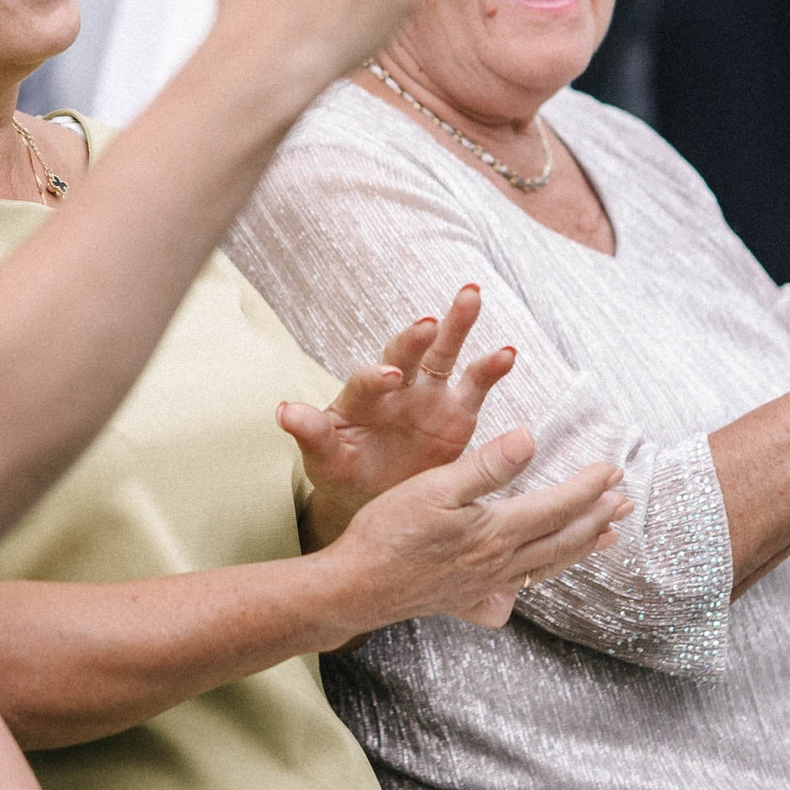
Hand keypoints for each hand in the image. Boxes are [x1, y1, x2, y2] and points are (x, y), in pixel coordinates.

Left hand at [291, 286, 515, 543]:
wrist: (377, 494)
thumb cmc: (344, 471)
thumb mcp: (324, 458)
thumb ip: (310, 433)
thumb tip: (282, 411)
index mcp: (359, 399)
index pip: (366, 381)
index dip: (375, 377)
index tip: (388, 378)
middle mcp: (395, 386)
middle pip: (405, 352)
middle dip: (416, 337)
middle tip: (429, 322)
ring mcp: (428, 394)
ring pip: (444, 352)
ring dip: (456, 323)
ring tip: (470, 295)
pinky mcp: (458, 411)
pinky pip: (476, 384)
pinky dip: (491, 367)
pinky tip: (507, 352)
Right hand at [321, 428, 631, 633]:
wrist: (356, 587)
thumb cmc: (388, 532)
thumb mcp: (435, 486)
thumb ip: (486, 465)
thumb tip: (529, 438)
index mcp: (496, 530)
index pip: (558, 506)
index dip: (589, 487)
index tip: (612, 468)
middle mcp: (501, 562)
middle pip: (564, 539)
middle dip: (598, 518)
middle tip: (624, 501)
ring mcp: (487, 585)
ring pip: (549, 566)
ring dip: (583, 548)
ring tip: (607, 536)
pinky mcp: (469, 598)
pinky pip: (521, 589)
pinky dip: (543, 578)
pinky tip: (538, 577)